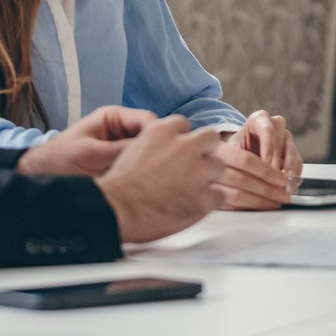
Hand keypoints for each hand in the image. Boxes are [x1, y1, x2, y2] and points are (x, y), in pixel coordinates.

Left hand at [17, 105, 157, 177]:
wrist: (39, 177)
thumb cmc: (58, 159)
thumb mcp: (90, 153)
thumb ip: (120, 150)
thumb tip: (152, 151)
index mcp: (114, 118)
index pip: (148, 120)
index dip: (158, 134)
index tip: (164, 152)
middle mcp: (121, 131)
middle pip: (151, 137)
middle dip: (156, 151)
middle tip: (159, 169)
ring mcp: (122, 149)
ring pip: (147, 154)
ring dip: (148, 165)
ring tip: (150, 180)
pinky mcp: (120, 166)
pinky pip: (138, 168)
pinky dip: (141, 176)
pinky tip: (142, 186)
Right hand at [93, 116, 224, 243]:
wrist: (115, 210)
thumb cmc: (119, 186)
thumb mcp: (133, 149)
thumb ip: (156, 143)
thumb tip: (167, 148)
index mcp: (163, 132)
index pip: (185, 124)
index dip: (182, 139)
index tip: (178, 151)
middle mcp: (184, 147)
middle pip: (210, 138)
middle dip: (204, 151)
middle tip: (194, 167)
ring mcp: (197, 172)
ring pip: (219, 166)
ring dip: (209, 177)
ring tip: (192, 190)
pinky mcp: (203, 198)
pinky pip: (220, 195)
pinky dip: (209, 202)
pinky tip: (194, 207)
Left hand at [235, 110, 303, 187]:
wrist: (237, 156)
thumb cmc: (232, 150)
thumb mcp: (229, 150)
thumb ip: (235, 155)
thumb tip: (239, 168)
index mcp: (259, 119)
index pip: (267, 129)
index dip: (268, 146)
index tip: (266, 163)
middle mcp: (275, 127)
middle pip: (282, 140)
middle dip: (278, 161)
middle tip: (274, 178)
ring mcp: (285, 139)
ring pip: (292, 151)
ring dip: (290, 169)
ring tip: (285, 185)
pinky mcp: (292, 154)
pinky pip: (297, 163)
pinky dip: (294, 175)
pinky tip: (289, 187)